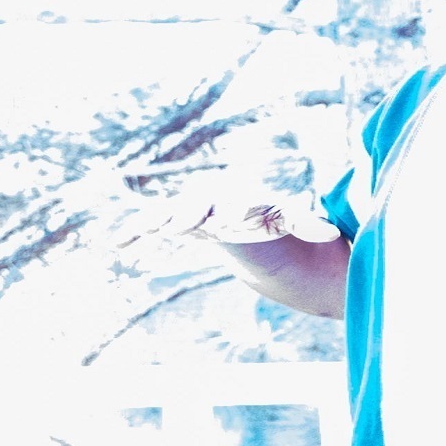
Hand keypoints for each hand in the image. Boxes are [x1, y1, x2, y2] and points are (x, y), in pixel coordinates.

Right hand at [114, 190, 341, 248]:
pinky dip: (137, 231)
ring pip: (174, 212)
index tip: (228, 221)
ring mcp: (197, 211)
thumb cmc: (279, 228)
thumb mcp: (295, 228)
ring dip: (158, 220)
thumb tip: (331, 234)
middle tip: (179, 225)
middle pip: (203, 204)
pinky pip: (155, 224)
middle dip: (192, 212)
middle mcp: (220, 201)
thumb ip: (307, 226)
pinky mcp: (179, 222)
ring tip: (142, 232)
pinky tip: (114, 245)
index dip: (235, 213)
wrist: (254, 225)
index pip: (243, 205)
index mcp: (250, 201)